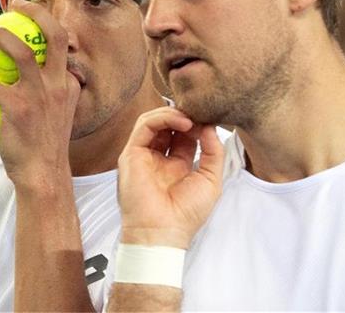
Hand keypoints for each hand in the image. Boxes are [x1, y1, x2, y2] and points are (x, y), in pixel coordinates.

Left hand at [0, 0, 80, 187]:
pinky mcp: (17, 109)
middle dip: (35, 12)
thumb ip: (54, 93)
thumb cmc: (47, 146)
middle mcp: (59, 84)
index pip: (64, 44)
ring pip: (19, 50)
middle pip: (52, 34)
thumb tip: (38, 77)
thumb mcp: (62, 115)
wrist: (44, 175)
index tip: (32, 13)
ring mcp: (39, 95)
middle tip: (15, 4)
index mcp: (70, 84)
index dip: (48, 23)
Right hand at [116, 107, 225, 248]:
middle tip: (201, 114)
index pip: (184, 135)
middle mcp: (157, 158)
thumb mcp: (211, 180)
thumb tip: (209, 127)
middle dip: (185, 116)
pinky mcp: (131, 153)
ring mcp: (143, 155)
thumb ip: (213, 152)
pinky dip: (163, 118)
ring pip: (154, 121)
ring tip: (192, 118)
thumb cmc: (187, 214)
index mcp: (175, 165)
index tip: (211, 120)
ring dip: (174, 114)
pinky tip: (182, 121)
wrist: (164, 232)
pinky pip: (144, 126)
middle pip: (168, 125)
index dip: (197, 125)